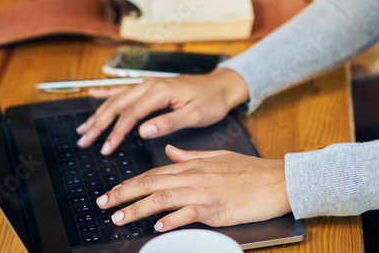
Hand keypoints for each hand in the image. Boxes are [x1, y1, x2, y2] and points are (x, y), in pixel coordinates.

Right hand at [76, 67, 248, 154]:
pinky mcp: (149, 87)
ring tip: (83, 128)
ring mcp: (148, 84)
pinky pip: (123, 89)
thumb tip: (143, 131)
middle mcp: (150, 85)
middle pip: (117, 106)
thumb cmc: (210, 101)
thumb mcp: (194, 115)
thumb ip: (168, 122)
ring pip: (117, 99)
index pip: (131, 114)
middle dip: (99, 124)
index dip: (116, 132)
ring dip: (98, 113)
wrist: (220, 86)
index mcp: (160, 92)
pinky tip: (93, 95)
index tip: (106, 148)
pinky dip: (106, 93)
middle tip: (84, 141)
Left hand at [96, 144, 289, 232]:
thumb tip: (169, 151)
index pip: (153, 173)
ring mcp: (203, 192)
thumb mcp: (217, 156)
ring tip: (119, 218)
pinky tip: (158, 228)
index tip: (112, 192)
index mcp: (192, 165)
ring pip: (162, 199)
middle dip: (123, 194)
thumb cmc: (250, 171)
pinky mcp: (215, 208)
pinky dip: (171, 221)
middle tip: (102, 204)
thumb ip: (189, 154)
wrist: (277, 180)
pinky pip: (187, 214)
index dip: (129, 183)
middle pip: (150, 184)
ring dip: (137, 209)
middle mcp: (193, 176)